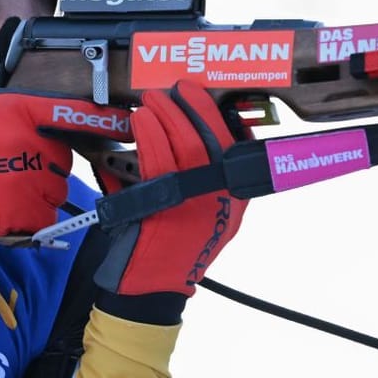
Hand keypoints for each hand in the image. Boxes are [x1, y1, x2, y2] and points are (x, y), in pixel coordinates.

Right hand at [0, 89, 130, 237]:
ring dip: (36, 194)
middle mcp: (35, 143)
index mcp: (24, 110)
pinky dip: (26, 219)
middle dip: (43, 167)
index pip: (79, 114)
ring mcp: (32, 179)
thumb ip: (13, 86)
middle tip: (3, 167)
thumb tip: (28, 50)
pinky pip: (44, 219)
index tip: (129, 125)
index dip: (108, 122)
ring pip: (56, 193)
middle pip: (64, 162)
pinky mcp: (25, 212)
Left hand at [95, 82, 246, 297]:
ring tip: (153, 101)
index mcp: (235, 200)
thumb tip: (192, 133)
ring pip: (186, 144)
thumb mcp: (204, 215)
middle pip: (212, 140)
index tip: (199, 95)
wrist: (150, 288)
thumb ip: (204, 180)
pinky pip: (159, 160)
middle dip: (192, 107)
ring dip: (167, 115)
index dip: (216, 115)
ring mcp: (197, 205)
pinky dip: (151, 134)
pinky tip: (141, 121)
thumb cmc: (171, 248)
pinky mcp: (168, 207)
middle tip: (174, 89)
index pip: (235, 146)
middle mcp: (222, 202)